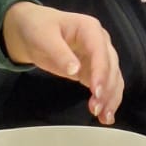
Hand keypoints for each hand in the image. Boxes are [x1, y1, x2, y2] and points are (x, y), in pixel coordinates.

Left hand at [2, 2, 122, 123]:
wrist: (32, 29)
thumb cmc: (38, 29)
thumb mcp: (44, 38)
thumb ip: (60, 53)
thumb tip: (75, 71)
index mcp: (89, 28)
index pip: (100, 51)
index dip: (101, 71)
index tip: (97, 92)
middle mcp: (99, 41)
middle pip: (111, 66)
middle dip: (106, 88)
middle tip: (95, 109)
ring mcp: (98, 56)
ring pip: (113, 77)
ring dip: (111, 97)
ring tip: (104, 117)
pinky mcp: (94, 70)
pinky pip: (106, 85)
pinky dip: (108, 99)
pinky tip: (106, 116)